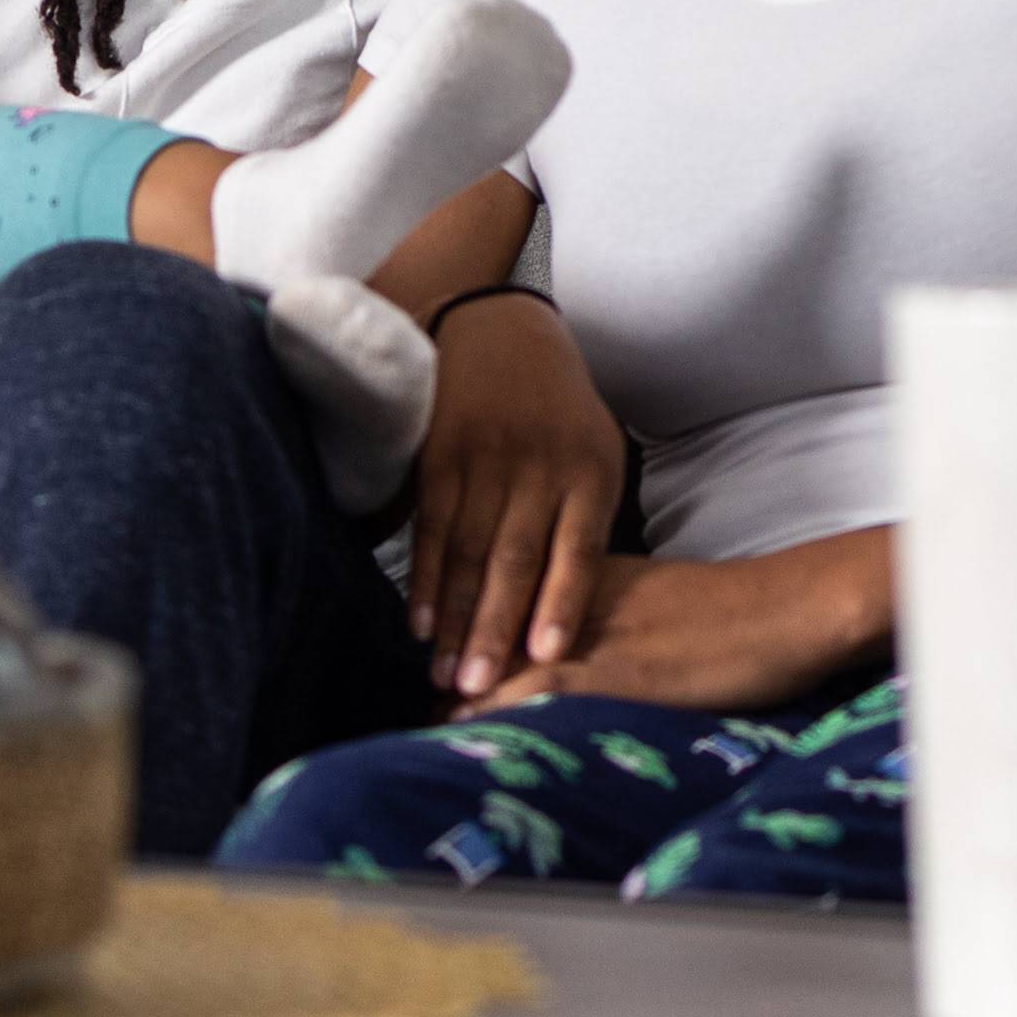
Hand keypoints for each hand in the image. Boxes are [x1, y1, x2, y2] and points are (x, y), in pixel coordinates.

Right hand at [412, 293, 627, 696]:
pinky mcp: (440, 453)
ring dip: (456, 618)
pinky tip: (419, 622)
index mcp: (589, 473)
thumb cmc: (559, 409)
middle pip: (516, 560)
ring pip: (469, 552)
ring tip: (445, 673)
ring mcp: (486, 459)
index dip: (561, 604)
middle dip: (496, 629)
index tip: (546, 656)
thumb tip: (573, 607)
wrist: (501, 326)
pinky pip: (431, 526)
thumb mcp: (596, 450)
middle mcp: (538, 467)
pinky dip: (425, 578)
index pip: (578, 550)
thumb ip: (587, 519)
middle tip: (480, 689)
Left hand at [463, 539, 888, 715]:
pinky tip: (467, 744)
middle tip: (417, 716)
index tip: (440, 677)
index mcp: (579, 576)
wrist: (784, 609)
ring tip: (424, 740)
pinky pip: (531, 694)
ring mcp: (583, 635)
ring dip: (456, 702)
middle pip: (480, 634)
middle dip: (446, 676)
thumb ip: (609, 618)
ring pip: (492, 664)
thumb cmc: (734, 612)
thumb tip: (578, 650)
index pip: (496, 603)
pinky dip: (494, 718)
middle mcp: (567, 599)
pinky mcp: (606, 673)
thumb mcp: (654, 602)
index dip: (462, 643)